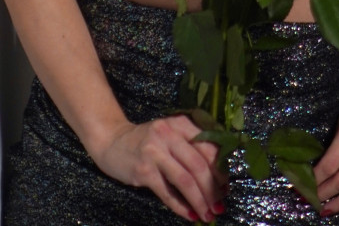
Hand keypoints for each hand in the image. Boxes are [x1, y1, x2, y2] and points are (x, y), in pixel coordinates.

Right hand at [91, 114, 227, 221]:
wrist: (112, 141)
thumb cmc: (148, 141)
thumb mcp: (171, 134)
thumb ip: (191, 146)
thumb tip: (219, 175)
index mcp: (181, 123)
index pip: (208, 147)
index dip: (220, 169)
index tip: (226, 186)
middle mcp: (169, 134)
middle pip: (199, 165)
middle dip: (212, 189)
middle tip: (220, 205)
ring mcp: (155, 152)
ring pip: (185, 180)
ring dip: (199, 201)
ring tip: (208, 215)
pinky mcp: (143, 170)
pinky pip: (167, 192)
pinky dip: (181, 206)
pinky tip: (190, 215)